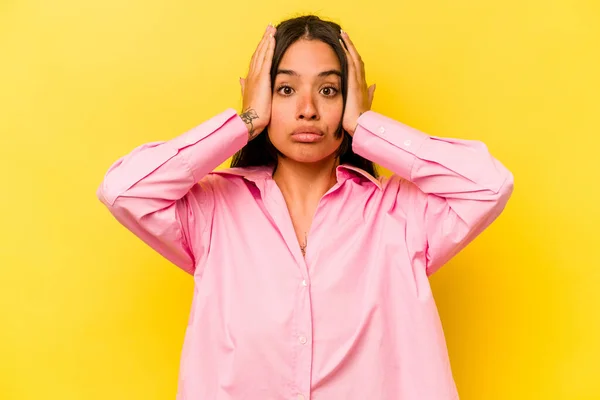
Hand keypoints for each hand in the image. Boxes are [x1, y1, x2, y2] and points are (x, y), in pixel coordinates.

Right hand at [239, 24, 275, 139]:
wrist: (251, 121)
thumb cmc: (252, 114)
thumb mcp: (249, 97)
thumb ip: (245, 87)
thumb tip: (241, 79)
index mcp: (249, 80)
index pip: (256, 60)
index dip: (260, 49)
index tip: (265, 39)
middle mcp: (251, 75)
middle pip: (258, 53)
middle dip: (264, 40)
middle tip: (269, 28)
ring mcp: (256, 76)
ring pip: (261, 53)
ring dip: (266, 40)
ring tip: (271, 29)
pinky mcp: (262, 78)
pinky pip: (266, 59)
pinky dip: (269, 48)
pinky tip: (272, 39)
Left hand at [340, 30, 375, 135]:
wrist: (360, 126)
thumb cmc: (359, 119)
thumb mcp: (364, 105)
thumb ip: (369, 94)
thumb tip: (374, 86)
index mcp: (362, 86)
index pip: (358, 67)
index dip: (353, 56)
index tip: (347, 47)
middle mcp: (362, 81)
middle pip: (357, 59)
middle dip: (351, 46)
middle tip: (344, 35)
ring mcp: (359, 81)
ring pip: (355, 58)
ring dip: (349, 45)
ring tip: (342, 34)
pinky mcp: (354, 82)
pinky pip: (351, 64)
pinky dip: (348, 53)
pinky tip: (343, 45)